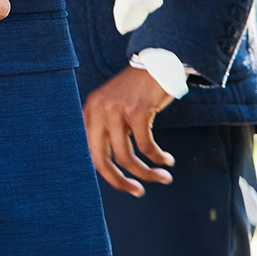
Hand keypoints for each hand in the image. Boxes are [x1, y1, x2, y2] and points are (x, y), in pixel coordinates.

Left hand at [83, 66, 176, 196]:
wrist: (158, 63)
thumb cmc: (139, 90)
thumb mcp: (115, 107)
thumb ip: (109, 128)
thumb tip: (110, 165)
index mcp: (90, 111)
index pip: (89, 151)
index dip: (106, 173)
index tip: (123, 183)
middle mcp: (98, 111)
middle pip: (101, 159)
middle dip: (119, 181)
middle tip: (137, 192)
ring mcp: (116, 110)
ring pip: (127, 157)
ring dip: (147, 173)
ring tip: (163, 178)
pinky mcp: (136, 110)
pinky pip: (146, 146)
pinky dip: (158, 158)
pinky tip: (167, 161)